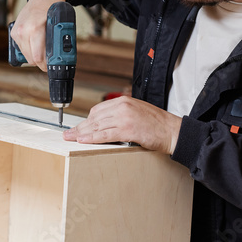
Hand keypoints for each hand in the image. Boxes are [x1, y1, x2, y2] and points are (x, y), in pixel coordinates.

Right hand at [10, 0, 66, 70]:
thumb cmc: (52, 10)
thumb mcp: (58, 25)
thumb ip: (56, 42)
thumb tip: (58, 59)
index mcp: (35, 29)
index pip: (37, 57)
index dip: (45, 65)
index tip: (50, 67)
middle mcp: (24, 31)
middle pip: (31, 59)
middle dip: (40, 62)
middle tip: (48, 61)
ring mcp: (17, 32)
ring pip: (25, 56)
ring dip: (34, 55)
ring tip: (42, 50)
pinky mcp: (13, 33)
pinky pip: (21, 48)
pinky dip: (28, 49)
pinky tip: (34, 43)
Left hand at [64, 96, 182, 154]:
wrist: (173, 131)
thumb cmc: (157, 124)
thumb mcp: (137, 112)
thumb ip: (121, 114)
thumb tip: (103, 123)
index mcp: (124, 101)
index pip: (98, 110)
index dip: (86, 120)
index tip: (78, 127)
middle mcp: (122, 107)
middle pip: (94, 118)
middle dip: (80, 127)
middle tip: (68, 133)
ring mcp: (125, 118)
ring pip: (97, 126)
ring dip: (82, 133)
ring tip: (71, 138)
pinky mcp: (128, 129)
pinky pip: (105, 135)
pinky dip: (92, 138)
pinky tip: (83, 141)